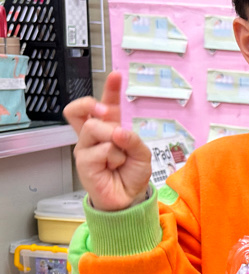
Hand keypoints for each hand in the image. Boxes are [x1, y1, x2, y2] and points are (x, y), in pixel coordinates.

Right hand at [63, 71, 151, 211]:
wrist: (129, 198)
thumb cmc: (133, 174)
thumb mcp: (142, 153)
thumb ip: (133, 138)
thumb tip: (117, 131)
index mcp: (110, 127)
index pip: (105, 104)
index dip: (109, 89)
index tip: (116, 75)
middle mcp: (93, 136)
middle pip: (82, 109)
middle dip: (98, 107)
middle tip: (111, 115)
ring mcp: (86, 148)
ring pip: (94, 129)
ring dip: (114, 142)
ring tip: (119, 158)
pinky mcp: (83, 162)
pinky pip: (101, 150)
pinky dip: (114, 158)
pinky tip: (113, 168)